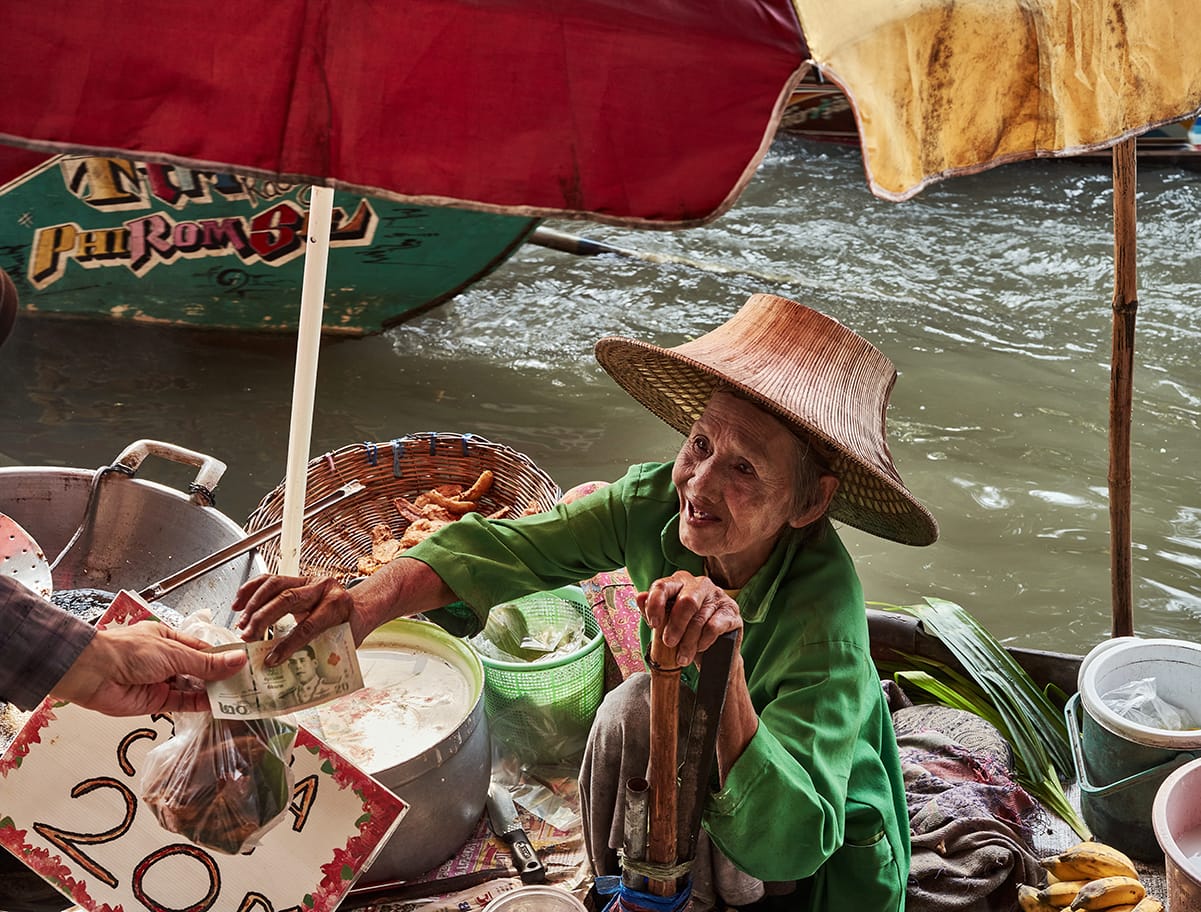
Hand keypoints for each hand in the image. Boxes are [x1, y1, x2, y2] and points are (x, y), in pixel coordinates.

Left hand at [51, 622, 247, 715]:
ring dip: (213, 691)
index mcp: (169, 639)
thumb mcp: (174, 653)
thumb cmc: (127, 651)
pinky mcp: (156, 703)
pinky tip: (217, 705)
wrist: (92, 673)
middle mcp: (166, 660)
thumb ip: (206, 662)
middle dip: (220, 676)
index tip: (244, 664)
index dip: (223, 657)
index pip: (203, 650)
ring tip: (236, 695)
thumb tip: (237, 660)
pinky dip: (200, 704)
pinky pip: (183, 704)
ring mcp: (162, 682)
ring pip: (194, 688)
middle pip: (200, 670)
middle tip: (245, 682)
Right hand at [232, 574, 355, 665]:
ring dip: (254, 604)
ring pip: (275, 585)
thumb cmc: (349, 626)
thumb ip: (317, 652)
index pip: (309, 625)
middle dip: (263, 619)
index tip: (271, 659)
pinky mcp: (296, 578)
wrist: (357, 608)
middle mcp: (322, 588)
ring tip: (242, 624)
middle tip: (248, 638)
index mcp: (337, 605)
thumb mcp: (341, 641)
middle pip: (287, 599)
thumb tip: (289, 673)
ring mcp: (308, 580)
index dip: (288, 644)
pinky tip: (239, 603)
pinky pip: (270, 579)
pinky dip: (251, 589)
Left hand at [637, 570, 742, 666]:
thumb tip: (640, 597)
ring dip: (689, 642)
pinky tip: (700, 648)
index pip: (663, 585)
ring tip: (683, 657)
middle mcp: (700, 584)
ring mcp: (718, 595)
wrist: (713, 651)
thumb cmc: (685, 632)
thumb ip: (651, 610)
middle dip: (676, 626)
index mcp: (680, 582)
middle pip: (687, 601)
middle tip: (669, 643)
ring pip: (700, 618)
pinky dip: (704, 641)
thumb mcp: (665, 623)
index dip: (656, 604)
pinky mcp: (732, 611)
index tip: (654, 624)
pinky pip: (714, 626)